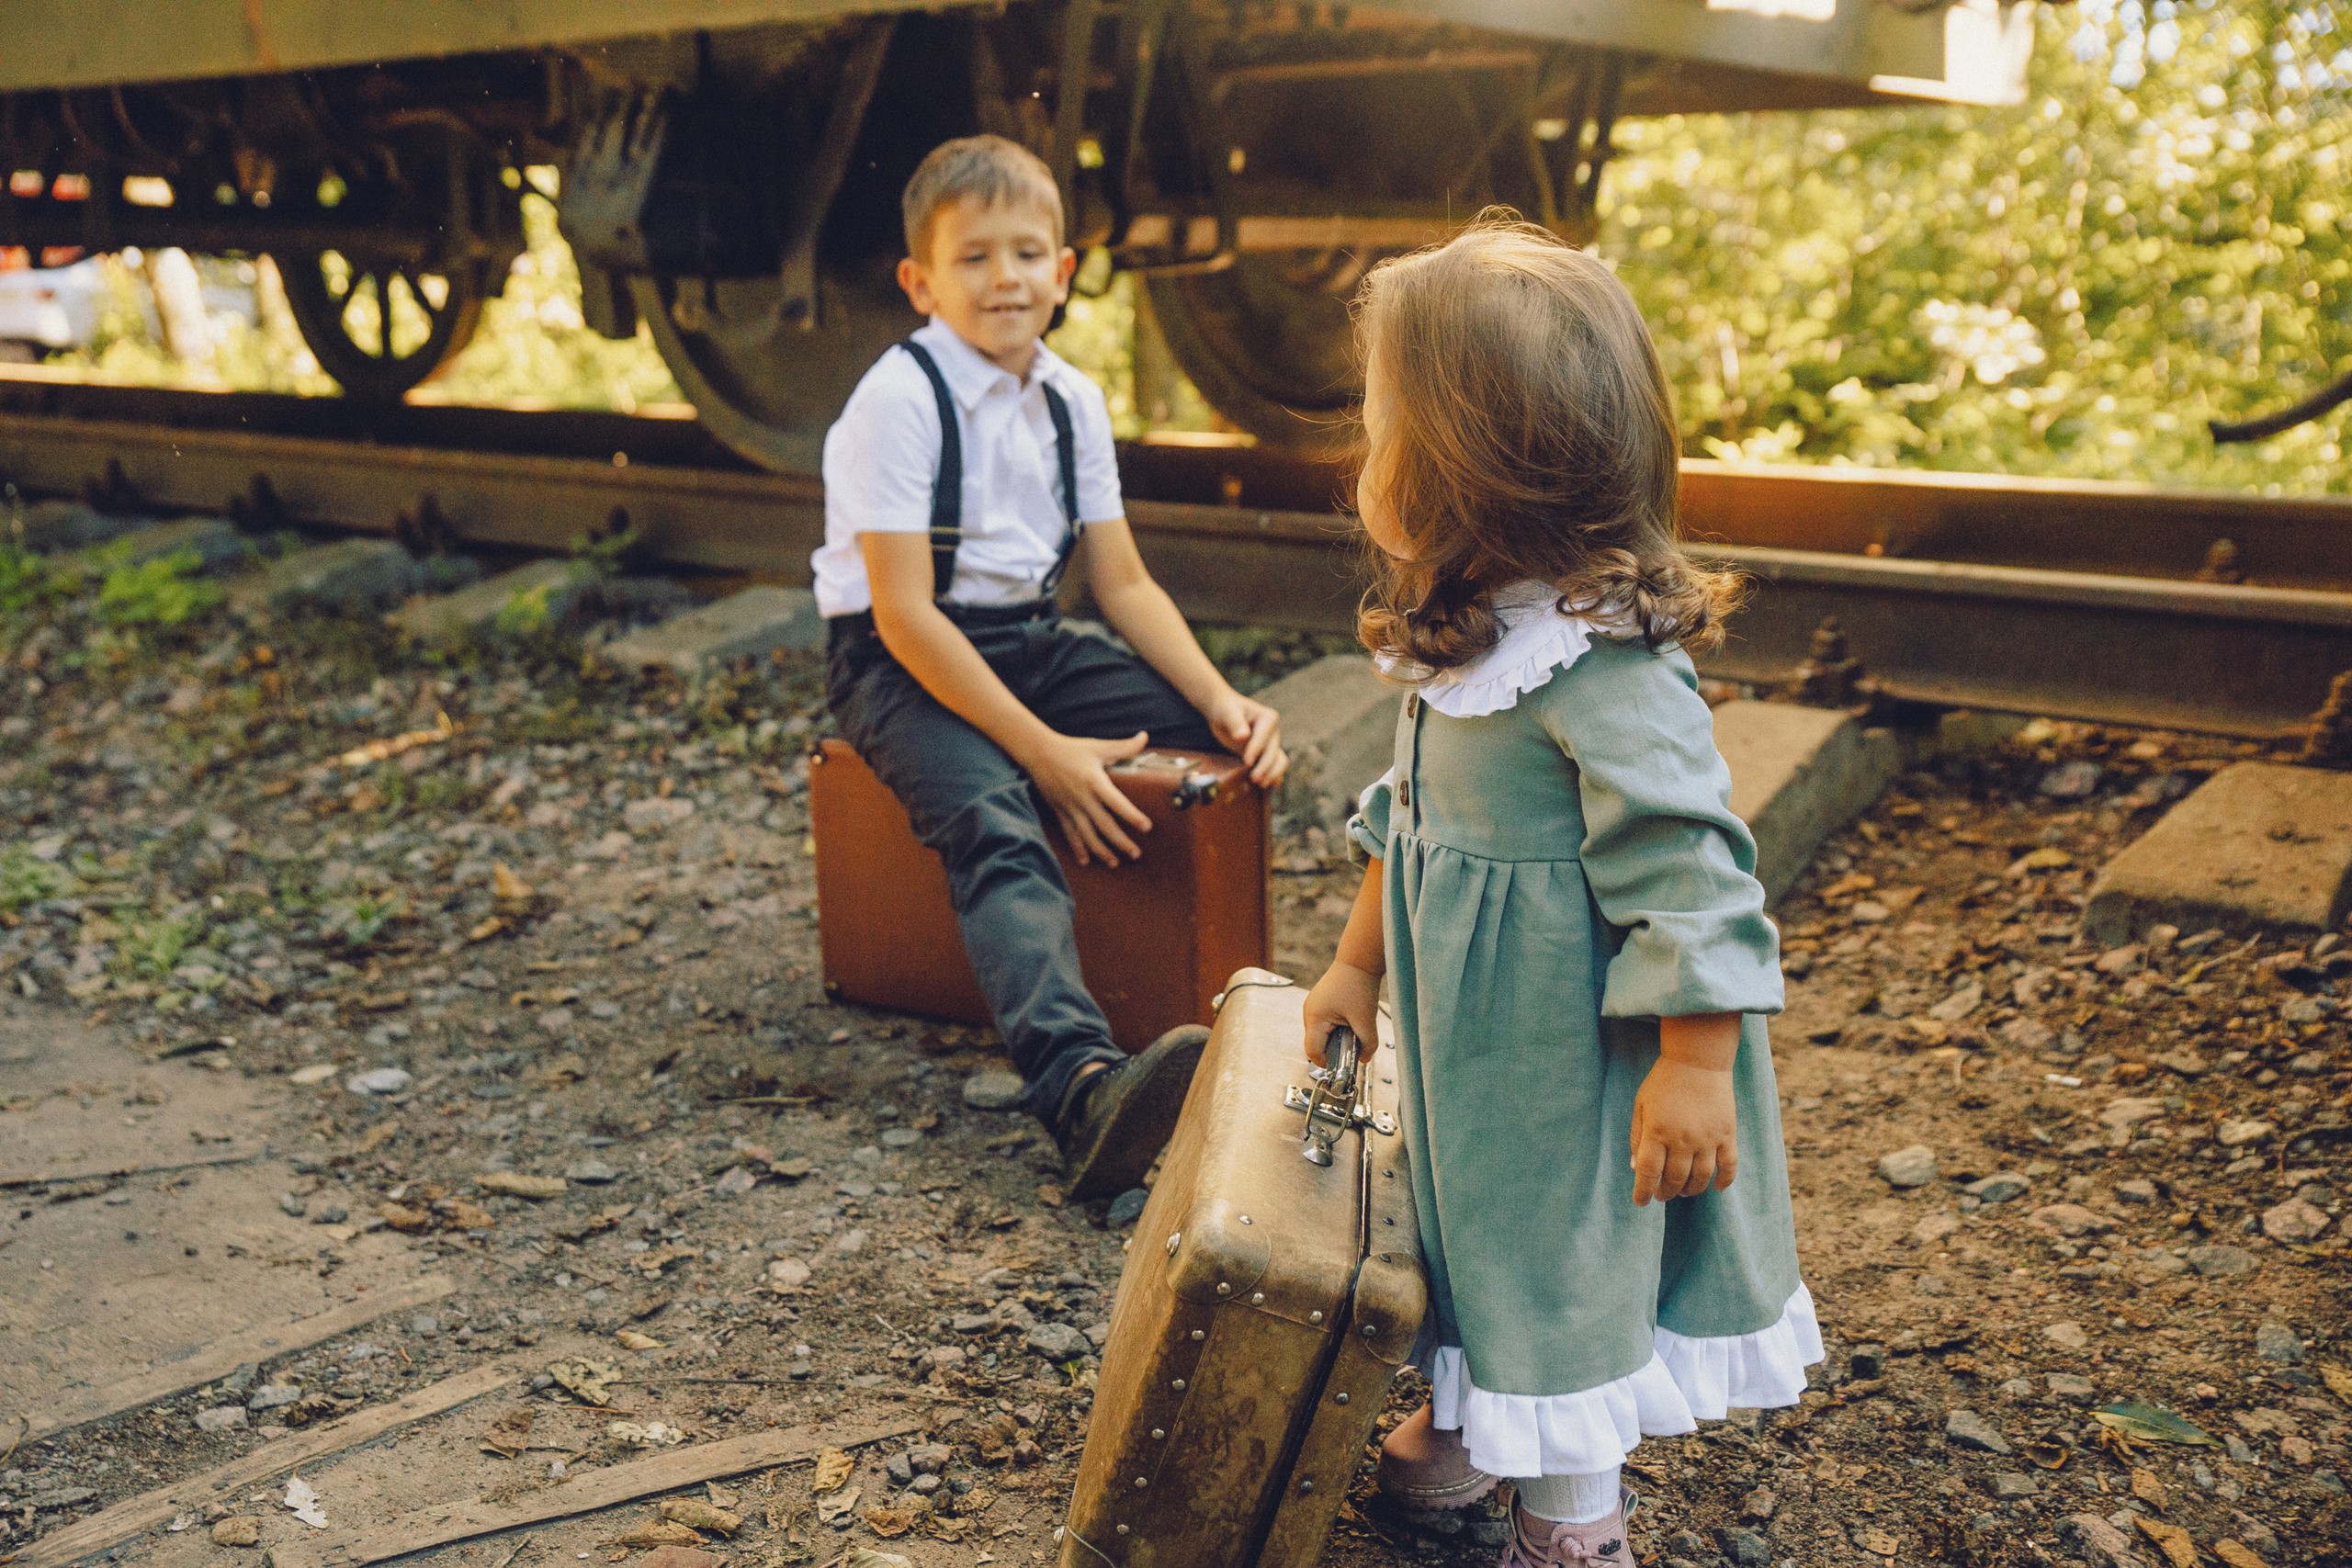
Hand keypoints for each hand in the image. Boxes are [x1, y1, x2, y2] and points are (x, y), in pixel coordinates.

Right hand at [1024, 729, 1154, 864]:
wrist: (1038, 753)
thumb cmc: (1072, 749)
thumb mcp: (1098, 746)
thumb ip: (1124, 747)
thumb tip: (1144, 737)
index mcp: (1095, 781)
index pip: (1117, 803)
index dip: (1132, 816)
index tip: (1147, 827)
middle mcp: (1083, 798)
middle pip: (1105, 825)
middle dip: (1121, 842)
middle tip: (1136, 854)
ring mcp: (1070, 808)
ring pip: (1087, 835)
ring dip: (1101, 851)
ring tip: (1115, 863)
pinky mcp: (1060, 812)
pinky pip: (1070, 834)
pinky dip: (1078, 849)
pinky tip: (1086, 861)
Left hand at [1201, 689, 1286, 787]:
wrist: (1224, 713)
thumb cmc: (1226, 709)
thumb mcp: (1227, 713)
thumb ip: (1235, 723)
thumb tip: (1243, 736)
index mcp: (1268, 718)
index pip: (1264, 737)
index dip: (1256, 749)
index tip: (1246, 761)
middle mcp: (1274, 731)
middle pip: (1273, 751)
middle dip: (1264, 766)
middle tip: (1254, 779)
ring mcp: (1271, 743)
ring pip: (1279, 760)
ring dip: (1272, 773)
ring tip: (1261, 784)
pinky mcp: (1266, 753)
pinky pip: (1275, 765)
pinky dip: (1274, 775)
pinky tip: (1272, 786)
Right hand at [1301, 959, 1379, 1069]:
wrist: (1359, 960)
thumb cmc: (1359, 983)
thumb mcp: (1366, 1020)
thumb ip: (1367, 1044)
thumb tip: (1364, 1059)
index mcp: (1314, 1017)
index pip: (1312, 1051)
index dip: (1326, 1062)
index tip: (1341, 1065)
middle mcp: (1309, 1011)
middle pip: (1316, 1043)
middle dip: (1333, 1048)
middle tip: (1351, 1046)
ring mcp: (1313, 1005)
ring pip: (1320, 1033)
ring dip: (1335, 1037)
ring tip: (1352, 1030)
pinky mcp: (1320, 1002)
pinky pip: (1324, 1023)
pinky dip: (1336, 1027)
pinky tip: (1350, 1021)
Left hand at [1629, 1056, 1738, 1205]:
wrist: (1698, 1059)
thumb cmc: (1664, 1081)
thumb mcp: (1641, 1105)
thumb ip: (1637, 1136)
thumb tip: (1636, 1167)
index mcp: (1656, 1131)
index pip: (1647, 1171)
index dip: (1643, 1191)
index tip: (1641, 1202)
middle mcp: (1682, 1139)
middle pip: (1674, 1178)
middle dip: (1666, 1192)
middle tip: (1662, 1195)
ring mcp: (1707, 1138)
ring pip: (1700, 1177)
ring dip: (1691, 1190)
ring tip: (1683, 1192)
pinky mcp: (1727, 1134)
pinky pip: (1729, 1165)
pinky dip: (1724, 1181)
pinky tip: (1716, 1188)